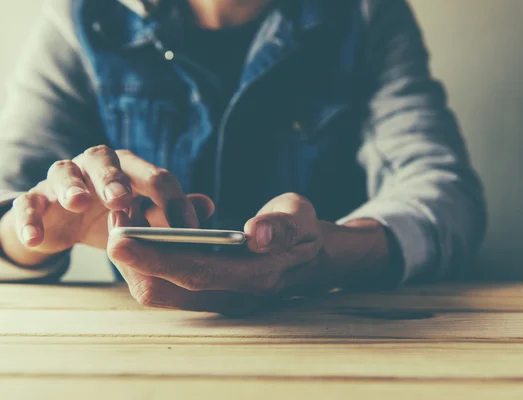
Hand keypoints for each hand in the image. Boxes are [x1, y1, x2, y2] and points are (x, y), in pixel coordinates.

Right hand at [0, 146, 206, 265]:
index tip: (188, 231)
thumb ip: (172, 212)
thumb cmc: (112, 217)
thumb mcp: (144, 217)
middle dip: (115, 179)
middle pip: (105, 160)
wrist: (65, 225)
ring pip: (64, 172)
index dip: (174, 203)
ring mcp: (63, 180)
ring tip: (78, 202)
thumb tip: (209, 205)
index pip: (157, 178)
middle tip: (122, 199)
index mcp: (130, 169)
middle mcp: (96, 166)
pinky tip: (37, 237)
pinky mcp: (36, 199)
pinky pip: (29, 204)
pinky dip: (30, 219)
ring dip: (72, 186)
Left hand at [107, 193, 392, 314]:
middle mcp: (234, 296)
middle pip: (167, 290)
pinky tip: (143, 234)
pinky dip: (148, 264)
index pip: (196, 272)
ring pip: (162, 293)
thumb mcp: (302, 217)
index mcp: (257, 275)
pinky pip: (168, 287)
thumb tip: (255, 234)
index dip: (155, 257)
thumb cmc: (305, 230)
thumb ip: (282, 225)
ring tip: (124, 222)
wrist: (314, 257)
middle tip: (113, 218)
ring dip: (136, 263)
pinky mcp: (211, 295)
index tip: (118, 237)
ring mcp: (220, 300)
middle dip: (132, 259)